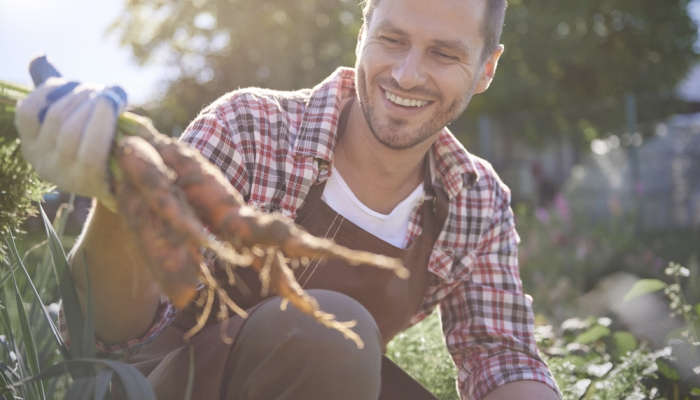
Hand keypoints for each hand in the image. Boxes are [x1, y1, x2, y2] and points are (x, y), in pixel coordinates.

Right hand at [14, 76, 126, 209]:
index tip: (69, 83)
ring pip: (72, 129)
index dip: (48, 90)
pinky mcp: (87, 182)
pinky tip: (111, 108)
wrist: (125, 182)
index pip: (27, 111)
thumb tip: (40, 56)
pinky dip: (101, 123)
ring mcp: (62, 175)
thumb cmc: (97, 142)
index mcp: (31, 146)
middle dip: (80, 96)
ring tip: (111, 96)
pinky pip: (90, 148)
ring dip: (94, 106)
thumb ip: (56, 91)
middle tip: (101, 89)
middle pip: (56, 117)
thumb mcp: (74, 117)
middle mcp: (41, 162)